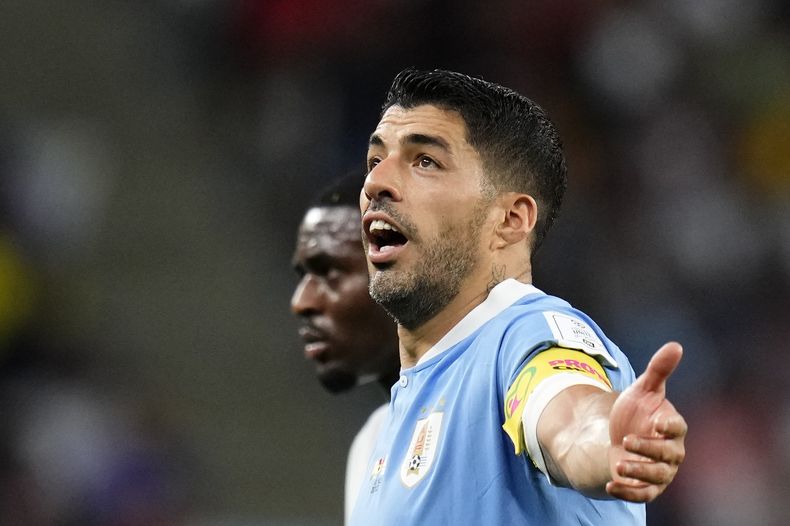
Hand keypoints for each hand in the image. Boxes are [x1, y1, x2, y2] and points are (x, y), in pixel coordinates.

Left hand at [606, 342, 686, 501]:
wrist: (619, 435)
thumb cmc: (636, 411)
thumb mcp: (643, 389)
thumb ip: (658, 370)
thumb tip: (675, 345)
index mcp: (673, 427)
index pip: (679, 428)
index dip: (670, 427)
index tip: (657, 423)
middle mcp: (671, 451)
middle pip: (667, 454)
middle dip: (648, 449)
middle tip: (625, 440)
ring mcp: (661, 471)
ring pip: (655, 476)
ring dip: (638, 471)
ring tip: (618, 463)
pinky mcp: (647, 486)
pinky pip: (642, 494)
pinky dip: (628, 491)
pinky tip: (611, 484)